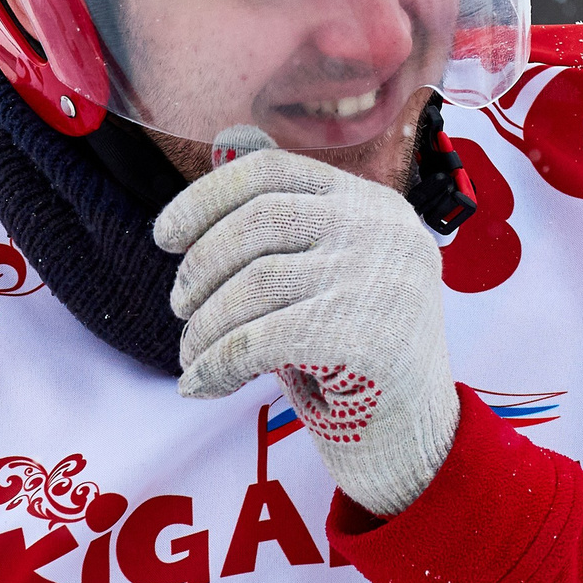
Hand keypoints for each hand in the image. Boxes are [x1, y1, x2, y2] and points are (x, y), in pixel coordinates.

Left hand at [154, 147, 457, 517]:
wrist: (417, 440)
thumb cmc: (360, 356)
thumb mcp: (328, 273)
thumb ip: (286, 218)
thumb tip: (222, 142)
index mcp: (372, 203)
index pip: (274, 169)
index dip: (206, 196)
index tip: (165, 236)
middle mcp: (380, 230)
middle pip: (257, 221)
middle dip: (200, 267)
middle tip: (181, 306)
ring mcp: (376, 280)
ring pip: (252, 283)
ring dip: (204, 325)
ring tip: (192, 354)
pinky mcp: (364, 338)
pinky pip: (258, 340)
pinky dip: (216, 364)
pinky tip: (201, 385)